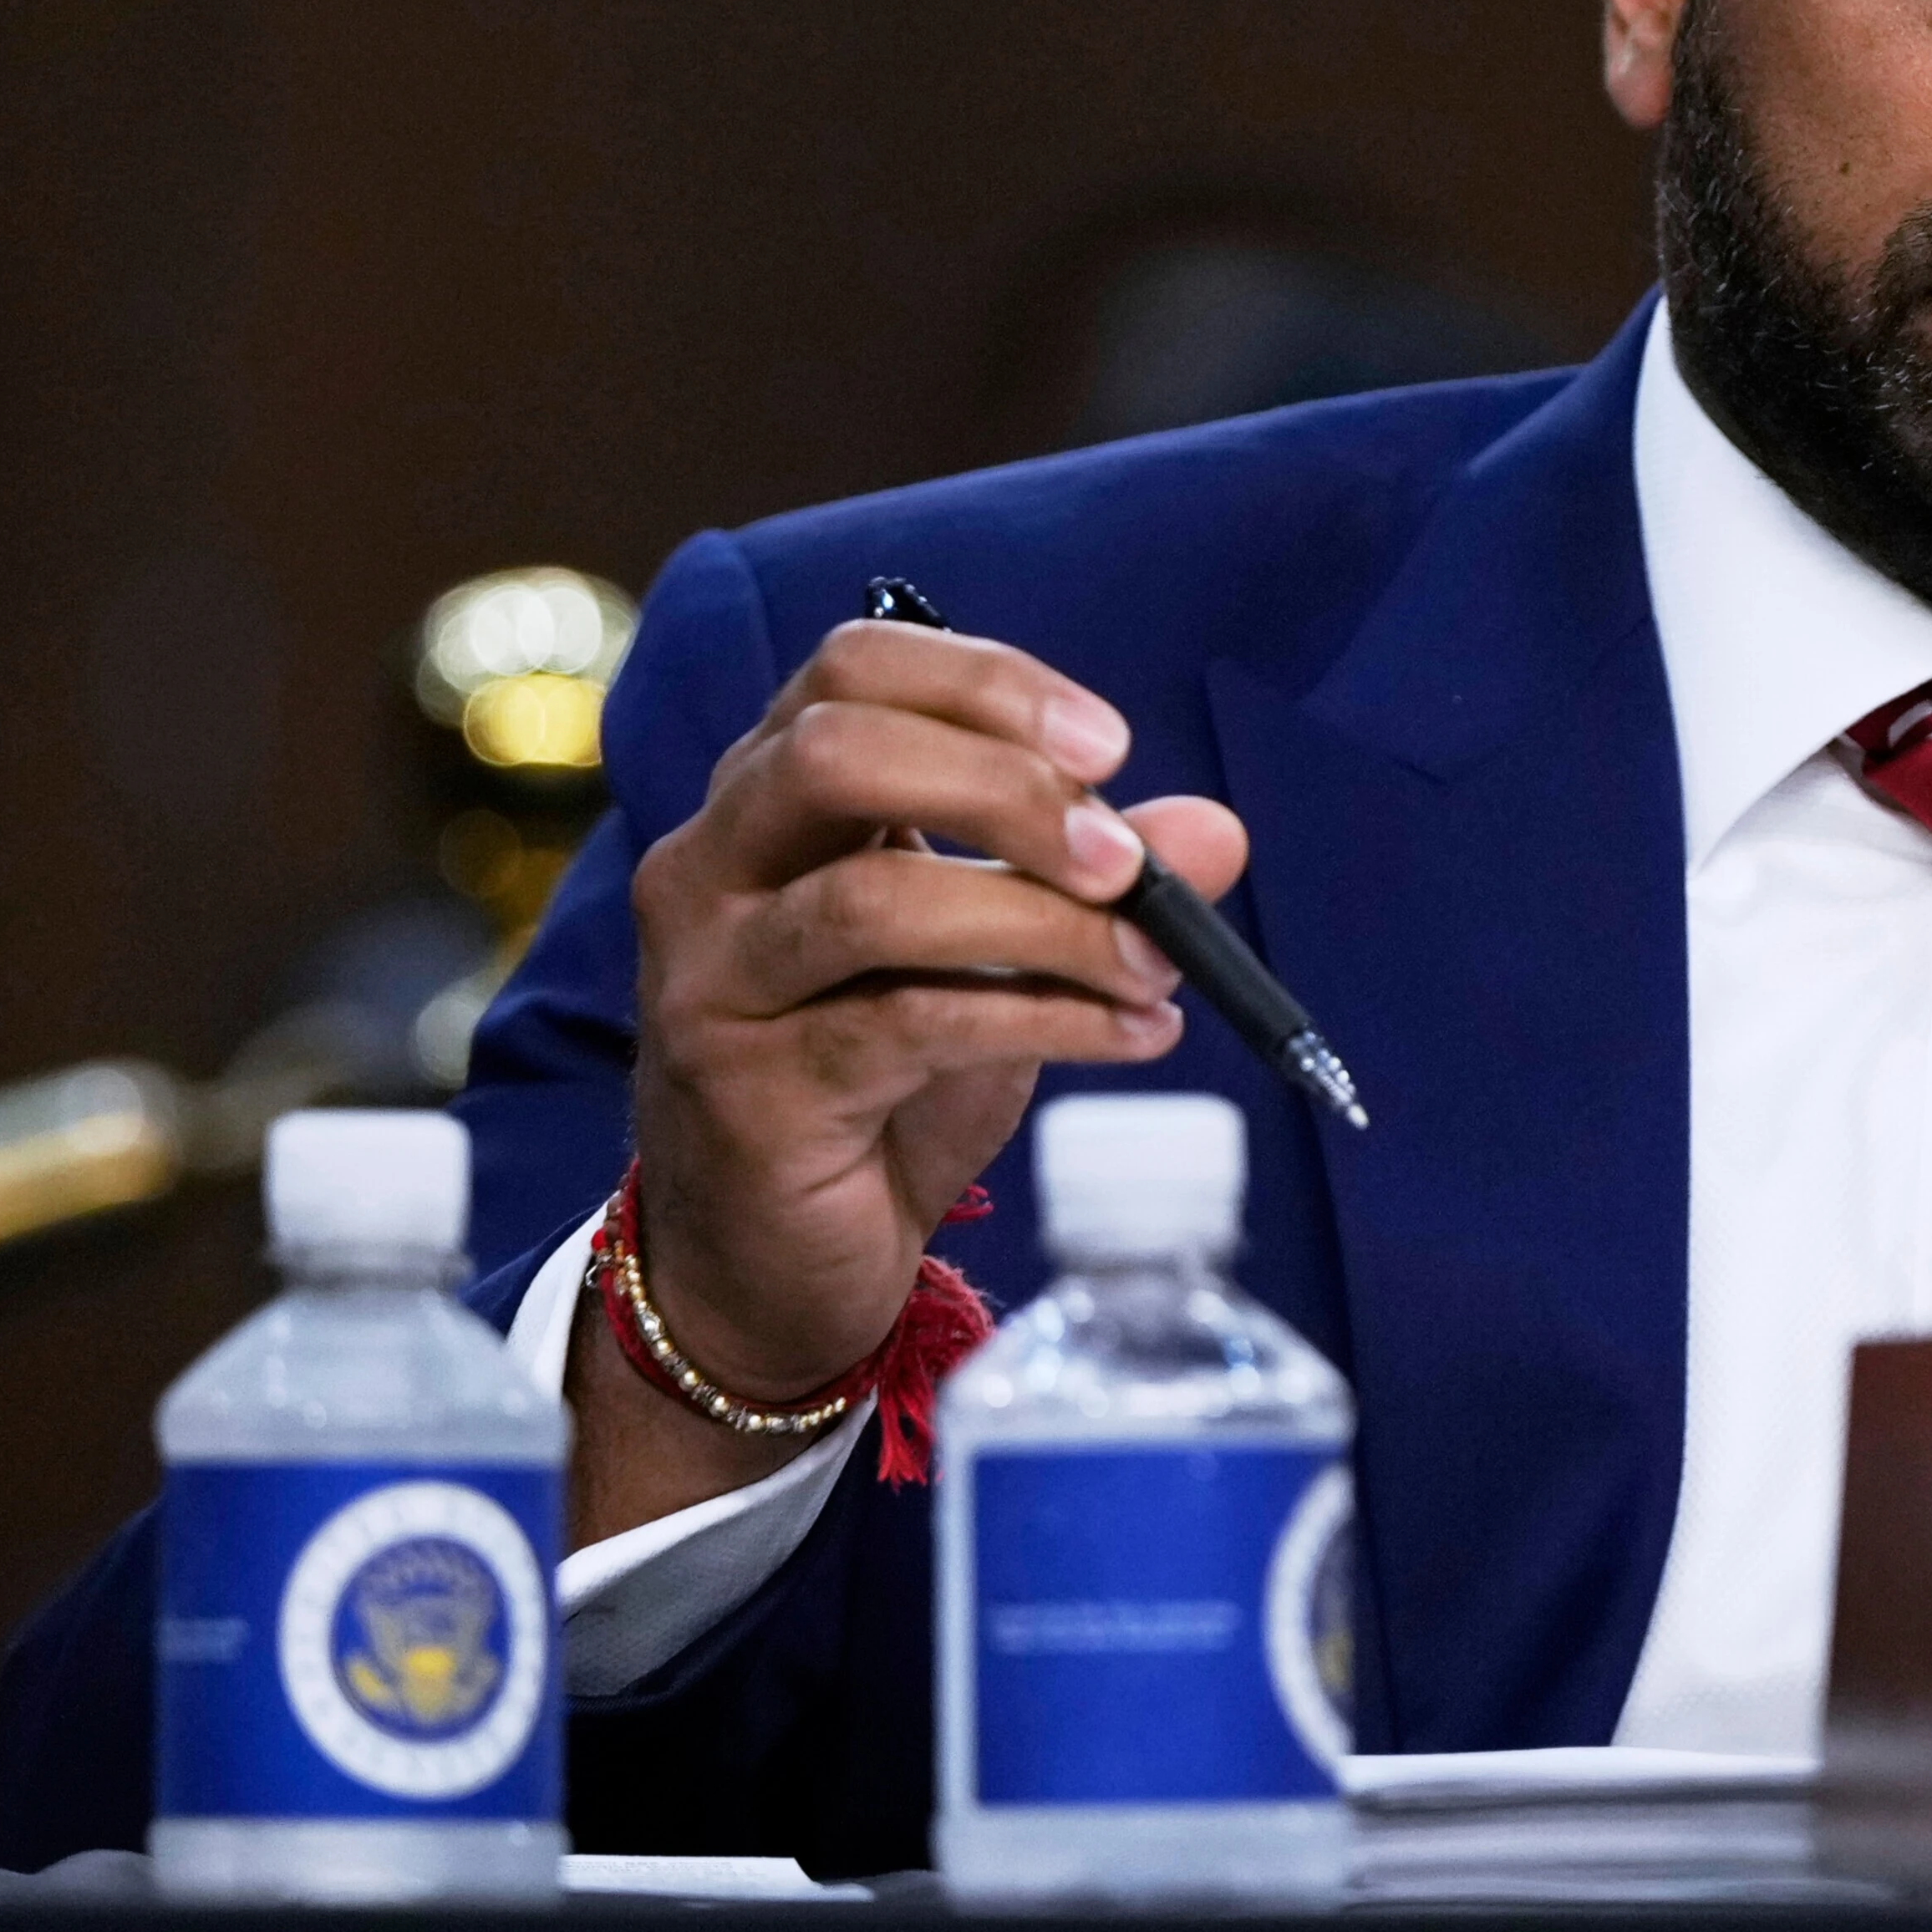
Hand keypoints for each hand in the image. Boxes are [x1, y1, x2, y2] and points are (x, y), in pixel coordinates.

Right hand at [577, 618, 1245, 1533]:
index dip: (986, 686)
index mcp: (769, 798)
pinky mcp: (746, 1088)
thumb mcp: (1006, 957)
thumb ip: (1098, 880)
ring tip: (1154, 964)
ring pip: (875, 900)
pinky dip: (1046, 1022)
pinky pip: (908, 1026)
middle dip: (1005, 787)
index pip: (853, 670)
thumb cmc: (883, 1080)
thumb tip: (1218, 831)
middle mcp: (713, 867)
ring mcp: (713, 978)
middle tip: (1127, 858)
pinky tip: (1133, 1034)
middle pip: (837, 755)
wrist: (774, 1262)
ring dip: (1045, 923)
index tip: (1111, 747)